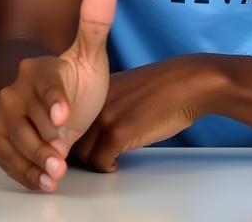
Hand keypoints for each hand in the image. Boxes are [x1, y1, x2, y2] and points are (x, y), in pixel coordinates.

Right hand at [0, 0, 116, 191]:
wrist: (55, 103)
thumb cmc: (74, 80)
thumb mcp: (90, 56)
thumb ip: (96, 22)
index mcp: (40, 69)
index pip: (46, 84)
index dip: (54, 100)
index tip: (64, 115)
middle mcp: (17, 90)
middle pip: (26, 118)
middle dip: (44, 140)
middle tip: (61, 157)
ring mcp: (5, 114)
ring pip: (15, 139)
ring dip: (34, 160)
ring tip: (55, 174)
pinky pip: (5, 155)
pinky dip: (22, 171)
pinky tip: (41, 181)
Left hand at [74, 54, 225, 171]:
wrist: (184, 83)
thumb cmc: (159, 89)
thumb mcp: (123, 90)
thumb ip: (105, 104)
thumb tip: (94, 126)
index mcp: (93, 91)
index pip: (68, 119)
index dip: (72, 136)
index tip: (82, 144)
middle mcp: (92, 102)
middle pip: (71, 139)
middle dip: (79, 153)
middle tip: (94, 158)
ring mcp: (104, 117)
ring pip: (82, 153)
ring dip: (93, 162)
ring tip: (106, 161)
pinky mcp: (119, 133)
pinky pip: (100, 161)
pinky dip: (107, 167)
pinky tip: (116, 163)